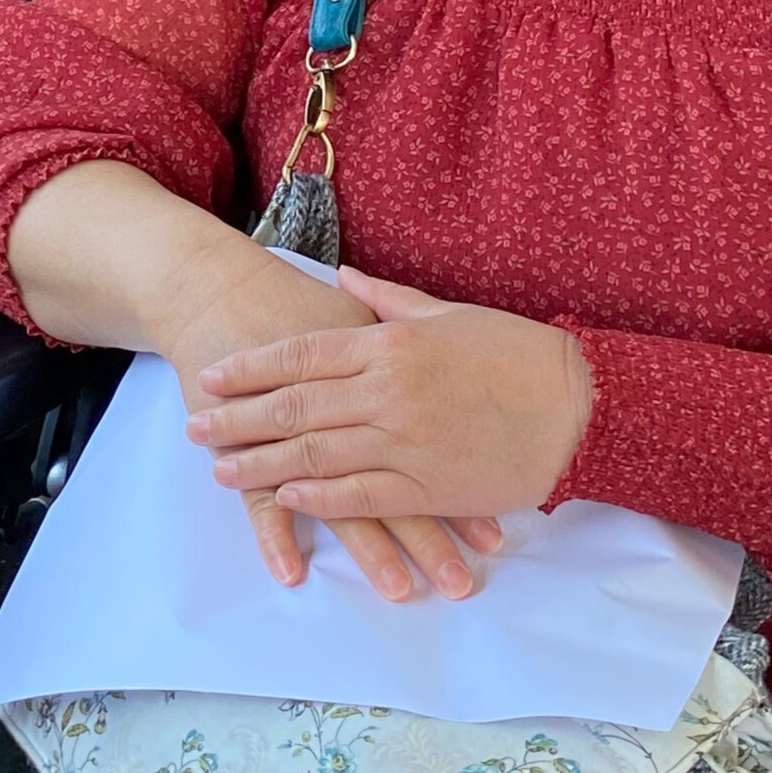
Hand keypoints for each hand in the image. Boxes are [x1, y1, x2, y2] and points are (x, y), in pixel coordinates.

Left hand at [162, 250, 504, 603]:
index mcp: (390, 344)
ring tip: (221, 468)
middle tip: (195, 427)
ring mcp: (405, 442)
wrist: (575, 405)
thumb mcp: (446, 313)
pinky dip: (316, 496)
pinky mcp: (427, 487)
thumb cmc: (512, 351)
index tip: (214, 376)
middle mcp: (387, 391)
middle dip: (238, 418)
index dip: (252, 368)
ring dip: (261, 463)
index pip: (301, 354)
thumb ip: (387, 299)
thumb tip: (342, 276)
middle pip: (294, 406)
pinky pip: (359, 494)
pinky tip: (283, 496)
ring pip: (315, 454)